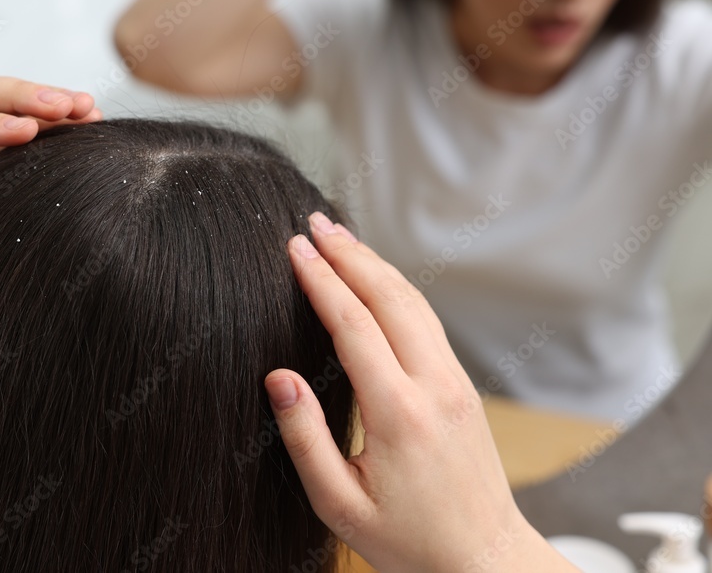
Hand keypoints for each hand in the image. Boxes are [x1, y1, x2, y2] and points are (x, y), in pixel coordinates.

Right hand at [264, 212, 565, 572]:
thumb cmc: (409, 542)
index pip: (353, 325)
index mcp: (399, 413)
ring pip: (414, 303)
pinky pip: (427, 321)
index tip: (294, 250)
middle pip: (389, 298)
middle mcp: (433, 386)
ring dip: (375, 264)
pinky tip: (377, 280)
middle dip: (349, 254)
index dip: (320, 281)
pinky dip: (397, 289)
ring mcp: (454, 382)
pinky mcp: (461, 387)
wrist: (484, 558)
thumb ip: (305, 439)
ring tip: (340, 238)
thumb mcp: (339, 504)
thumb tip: (279, 379)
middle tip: (314, 223)